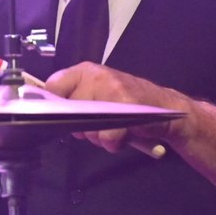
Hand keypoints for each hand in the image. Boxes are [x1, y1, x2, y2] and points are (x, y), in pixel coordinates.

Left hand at [46, 62, 193, 152]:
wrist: (167, 108)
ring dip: (98, 137)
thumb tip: (48, 113)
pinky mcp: (128, 107)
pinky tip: (124, 135)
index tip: (62, 117)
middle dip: (80, 127)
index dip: (54, 106)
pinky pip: (108, 136)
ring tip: (114, 128)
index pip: (53, 85)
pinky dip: (114, 143)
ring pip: (87, 127)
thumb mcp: (99, 93)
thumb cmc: (128, 103)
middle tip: (98, 124)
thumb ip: (75, 99)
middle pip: (68, 112)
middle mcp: (97, 76)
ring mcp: (113, 90)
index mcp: (86, 71)